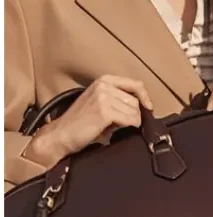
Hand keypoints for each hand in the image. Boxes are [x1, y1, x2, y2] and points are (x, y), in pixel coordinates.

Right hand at [26, 75, 153, 167]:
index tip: (148, 108)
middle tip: (124, 123)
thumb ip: (118, 99)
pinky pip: (131, 119)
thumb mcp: (100, 103)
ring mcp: (104, 97)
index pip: (136, 84)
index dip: (145, 97)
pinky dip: (130, 126)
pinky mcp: (105, 111)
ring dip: (131, 121)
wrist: (60, 135)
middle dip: (134, 114)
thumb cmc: (80, 122)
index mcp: (104, 80)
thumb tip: (143, 106)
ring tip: (117, 127)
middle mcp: (104, 85)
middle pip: (136, 100)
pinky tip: (118, 130)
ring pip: (135, 111)